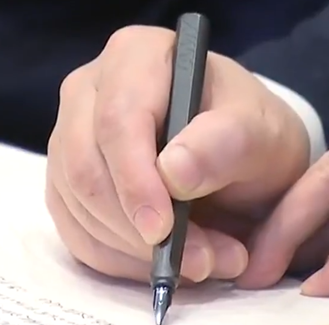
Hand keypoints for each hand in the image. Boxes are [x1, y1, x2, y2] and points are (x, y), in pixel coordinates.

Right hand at [45, 26, 309, 282]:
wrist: (238, 159)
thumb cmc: (250, 135)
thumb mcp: (262, 134)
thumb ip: (227, 144)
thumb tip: (173, 173)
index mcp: (136, 56)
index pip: (117, 120)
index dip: (135, 180)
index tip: (163, 231)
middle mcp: (90, 92)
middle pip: (83, 166)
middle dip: (136, 229)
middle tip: (201, 263)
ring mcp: (70, 139)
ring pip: (77, 206)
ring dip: (136, 252)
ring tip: (204, 263)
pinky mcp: (67, 185)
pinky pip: (76, 234)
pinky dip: (121, 262)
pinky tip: (164, 264)